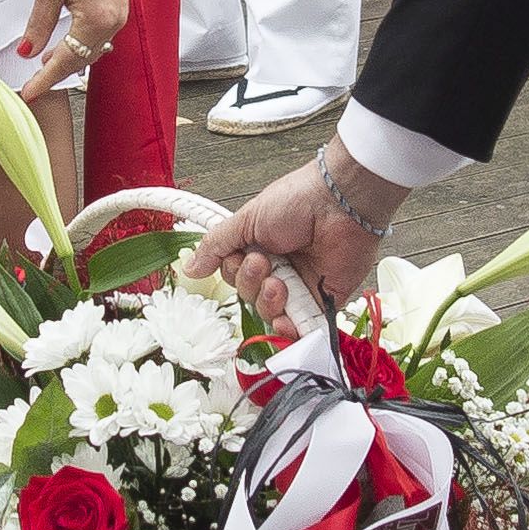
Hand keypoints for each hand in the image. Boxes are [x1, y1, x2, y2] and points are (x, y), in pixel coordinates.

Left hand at [17, 0, 133, 92]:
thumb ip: (39, 24)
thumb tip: (27, 52)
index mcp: (95, 22)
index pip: (65, 61)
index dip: (44, 80)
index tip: (28, 94)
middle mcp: (112, 25)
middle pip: (81, 60)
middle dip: (56, 72)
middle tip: (32, 83)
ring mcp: (119, 19)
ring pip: (91, 51)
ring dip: (69, 58)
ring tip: (45, 62)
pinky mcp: (120, 10)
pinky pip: (99, 38)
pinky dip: (81, 45)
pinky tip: (66, 42)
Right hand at [189, 153, 388, 311]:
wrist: (339, 202)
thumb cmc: (299, 200)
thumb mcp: (247, 219)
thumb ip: (217, 245)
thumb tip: (190, 267)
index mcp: (261, 249)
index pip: (235, 277)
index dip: (234, 273)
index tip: (241, 256)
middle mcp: (280, 269)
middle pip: (250, 297)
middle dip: (251, 283)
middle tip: (263, 263)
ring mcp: (301, 287)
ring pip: (270, 314)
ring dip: (268, 301)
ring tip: (278, 282)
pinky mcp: (324, 301)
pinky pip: (301, 327)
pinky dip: (290, 329)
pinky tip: (286, 319)